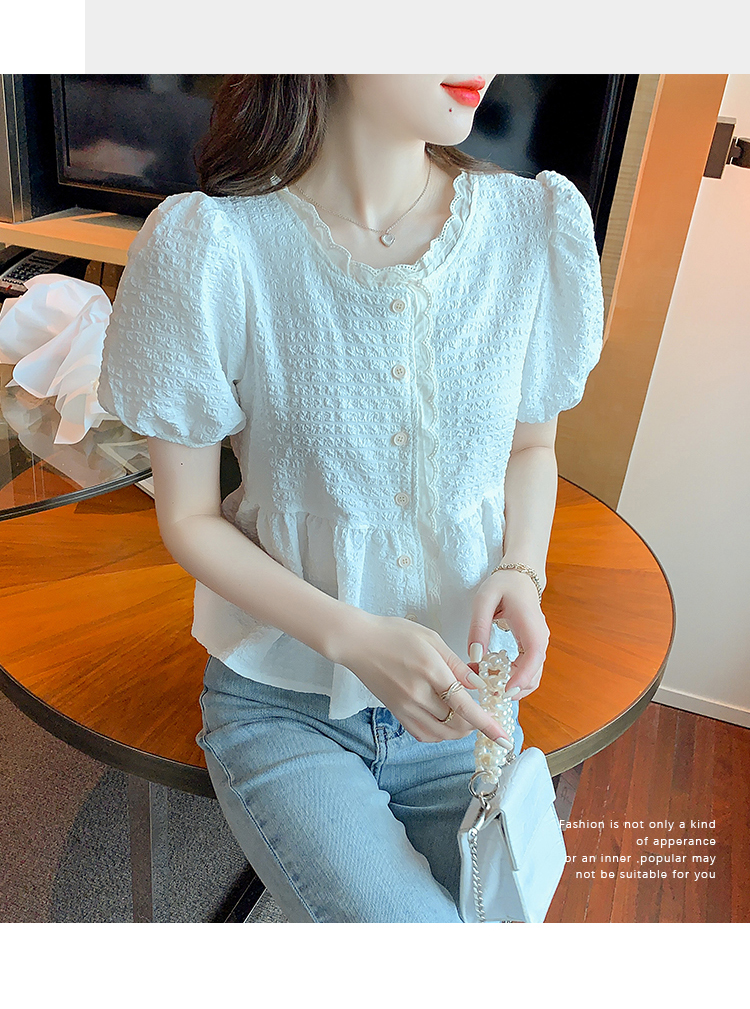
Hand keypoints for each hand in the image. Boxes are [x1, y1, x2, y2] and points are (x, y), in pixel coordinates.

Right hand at [333, 612, 513, 745]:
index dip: (487, 724)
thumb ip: (457, 664)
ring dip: (459, 730)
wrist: (358, 642)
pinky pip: (423, 734)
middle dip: (475, 723)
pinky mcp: (397, 712)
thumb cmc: (394, 634)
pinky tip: (444, 720)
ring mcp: (405, 707)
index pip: (465, 705)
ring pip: (441, 734)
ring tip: (465, 716)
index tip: (503, 739)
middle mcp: (417, 694)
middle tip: (482, 712)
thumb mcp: (432, 640)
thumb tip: (480, 685)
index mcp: (430, 671)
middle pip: (456, 724)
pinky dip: (439, 733)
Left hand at [467, 568, 549, 699]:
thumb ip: (479, 627)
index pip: (533, 658)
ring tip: (484, 681)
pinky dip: (511, 677)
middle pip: (534, 675)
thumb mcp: (484, 601)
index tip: (505, 692)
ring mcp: (538, 645)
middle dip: (513, 689)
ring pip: (531, 676)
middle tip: (486, 691)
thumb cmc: (503, 585)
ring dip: (511, 685)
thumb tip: (475, 656)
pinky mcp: (532, 648)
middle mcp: (539, 639)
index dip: (521, 678)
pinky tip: (491, 672)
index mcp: (531, 627)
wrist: (520, 576)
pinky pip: (525, 669)